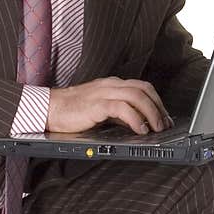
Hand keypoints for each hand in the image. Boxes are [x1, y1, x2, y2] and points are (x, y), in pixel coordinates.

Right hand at [47, 77, 173, 134]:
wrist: (49, 108)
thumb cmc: (71, 111)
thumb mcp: (100, 110)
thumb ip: (118, 114)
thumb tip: (137, 123)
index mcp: (112, 85)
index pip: (142, 87)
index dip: (157, 102)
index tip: (164, 117)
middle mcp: (110, 85)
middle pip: (144, 89)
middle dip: (158, 106)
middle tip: (164, 124)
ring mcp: (103, 93)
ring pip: (137, 95)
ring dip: (151, 112)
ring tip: (156, 128)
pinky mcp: (96, 104)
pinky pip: (122, 107)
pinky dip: (135, 118)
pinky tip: (140, 129)